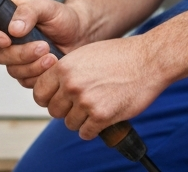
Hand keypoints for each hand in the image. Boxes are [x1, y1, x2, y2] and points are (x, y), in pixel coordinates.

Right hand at [0, 0, 85, 87]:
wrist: (81, 34)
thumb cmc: (62, 17)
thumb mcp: (46, 6)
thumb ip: (28, 12)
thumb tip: (13, 28)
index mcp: (5, 21)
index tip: (6, 39)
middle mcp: (8, 41)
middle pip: (0, 55)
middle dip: (22, 54)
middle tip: (43, 46)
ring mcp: (17, 59)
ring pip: (13, 70)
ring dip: (34, 65)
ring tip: (52, 55)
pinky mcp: (29, 73)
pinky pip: (26, 81)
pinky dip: (40, 74)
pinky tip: (53, 64)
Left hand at [33, 35, 167, 139]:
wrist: (148, 61)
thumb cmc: (119, 56)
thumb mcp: (85, 54)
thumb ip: (66, 71)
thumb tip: (53, 89)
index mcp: (64, 68)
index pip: (39, 93)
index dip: (48, 98)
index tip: (58, 99)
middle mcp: (71, 85)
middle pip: (54, 111)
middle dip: (65, 110)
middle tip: (80, 105)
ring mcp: (86, 102)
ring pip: (70, 123)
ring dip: (81, 120)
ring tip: (94, 108)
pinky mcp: (102, 116)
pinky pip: (86, 133)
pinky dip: (93, 129)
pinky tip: (101, 118)